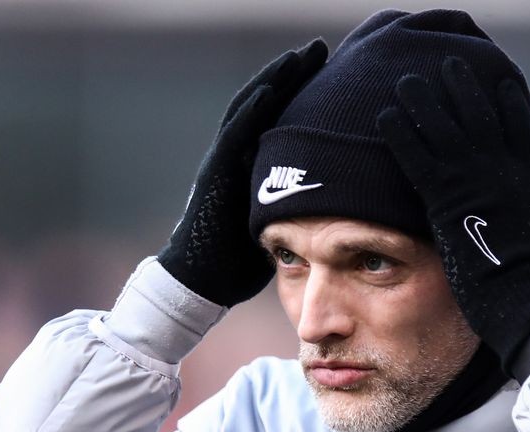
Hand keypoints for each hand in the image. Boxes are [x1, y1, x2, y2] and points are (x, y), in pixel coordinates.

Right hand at [158, 39, 326, 306]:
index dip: (300, 92)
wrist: (199, 285)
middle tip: (320, 48)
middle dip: (291, 75)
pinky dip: (250, 113)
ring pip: (247, 110)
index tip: (330, 70)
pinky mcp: (213, 178)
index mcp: (250, 166)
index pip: (278, 118)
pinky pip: (232, 138)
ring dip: (273, 81)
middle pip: (264, 103)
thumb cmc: (236, 262)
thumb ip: (294, 210)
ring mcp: (221, 164)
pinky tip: (268, 91)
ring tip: (300, 56)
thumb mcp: (275, 228)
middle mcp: (234, 158)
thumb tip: (329, 209)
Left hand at [377, 57, 529, 373]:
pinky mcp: (445, 201)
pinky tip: (384, 117)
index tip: (502, 79)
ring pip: (445, 128)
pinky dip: (400, 134)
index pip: (521, 128)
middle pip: (479, 115)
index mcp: (525, 180)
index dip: (511, 101)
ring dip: (425, 100)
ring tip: (407, 81)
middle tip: (448, 64)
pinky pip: (417, 158)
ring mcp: (473, 183)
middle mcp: (500, 172)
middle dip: (463, 87)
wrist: (521, 301)